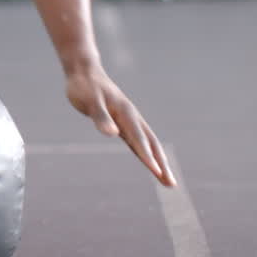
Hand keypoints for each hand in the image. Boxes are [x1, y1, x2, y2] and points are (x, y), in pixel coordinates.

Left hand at [65, 67, 176, 187]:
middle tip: (172, 185)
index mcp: (126, 113)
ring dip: (158, 161)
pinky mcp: (122, 122)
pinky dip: (145, 153)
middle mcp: (131, 118)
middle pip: (151, 144)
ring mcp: (128, 120)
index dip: (148, 156)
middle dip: (162, 165)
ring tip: (166, 180)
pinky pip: (137, 141)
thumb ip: (101, 117)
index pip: (139, 139)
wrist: (84, 72)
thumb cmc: (85, 87)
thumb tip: (114, 134)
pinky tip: (148, 163)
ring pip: (147, 144)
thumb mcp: (90, 101)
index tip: (157, 172)